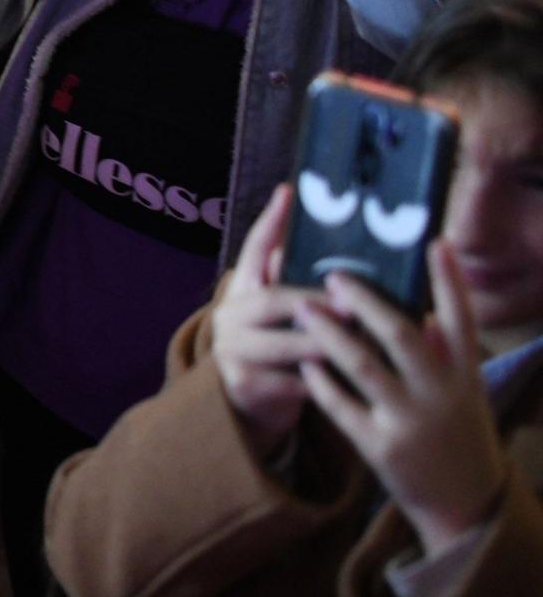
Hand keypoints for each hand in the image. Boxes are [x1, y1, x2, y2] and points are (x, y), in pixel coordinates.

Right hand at [209, 184, 328, 458]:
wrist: (249, 404)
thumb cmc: (280, 351)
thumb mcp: (283, 317)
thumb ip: (298, 285)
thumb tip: (340, 254)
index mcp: (242, 290)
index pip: (253, 248)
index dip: (271, 221)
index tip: (290, 192)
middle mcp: (230, 314)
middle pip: (274, 300)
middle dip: (320, 304)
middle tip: (355, 307)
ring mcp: (232, 349)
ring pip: (287, 344)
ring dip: (329, 345)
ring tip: (367, 345)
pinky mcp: (243, 383)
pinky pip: (293, 381)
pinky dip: (327, 382)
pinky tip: (355, 382)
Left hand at [297, 245, 505, 555]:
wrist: (464, 502)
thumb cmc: (456, 430)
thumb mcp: (462, 389)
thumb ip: (443, 351)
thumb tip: (414, 304)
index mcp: (465, 375)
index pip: (461, 318)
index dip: (449, 280)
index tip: (433, 242)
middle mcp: (442, 394)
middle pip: (400, 334)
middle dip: (363, 301)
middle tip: (333, 276)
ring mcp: (410, 421)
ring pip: (361, 366)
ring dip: (328, 334)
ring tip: (303, 310)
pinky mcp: (380, 447)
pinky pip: (340, 406)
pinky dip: (320, 381)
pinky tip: (303, 363)